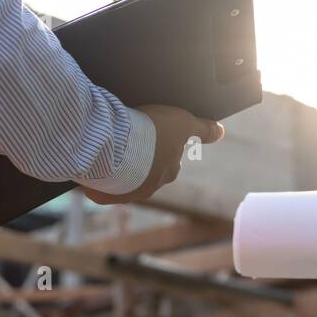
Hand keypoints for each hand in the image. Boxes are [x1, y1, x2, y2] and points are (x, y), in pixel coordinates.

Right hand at [79, 105, 223, 205]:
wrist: (116, 145)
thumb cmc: (151, 132)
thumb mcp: (182, 122)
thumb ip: (203, 128)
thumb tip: (221, 132)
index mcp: (168, 172)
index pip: (170, 162)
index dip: (161, 148)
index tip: (151, 135)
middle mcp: (150, 187)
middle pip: (146, 174)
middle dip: (140, 161)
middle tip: (129, 140)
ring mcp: (125, 193)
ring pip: (123, 181)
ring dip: (119, 169)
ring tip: (110, 148)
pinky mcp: (103, 194)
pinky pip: (102, 187)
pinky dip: (99, 177)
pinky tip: (96, 161)